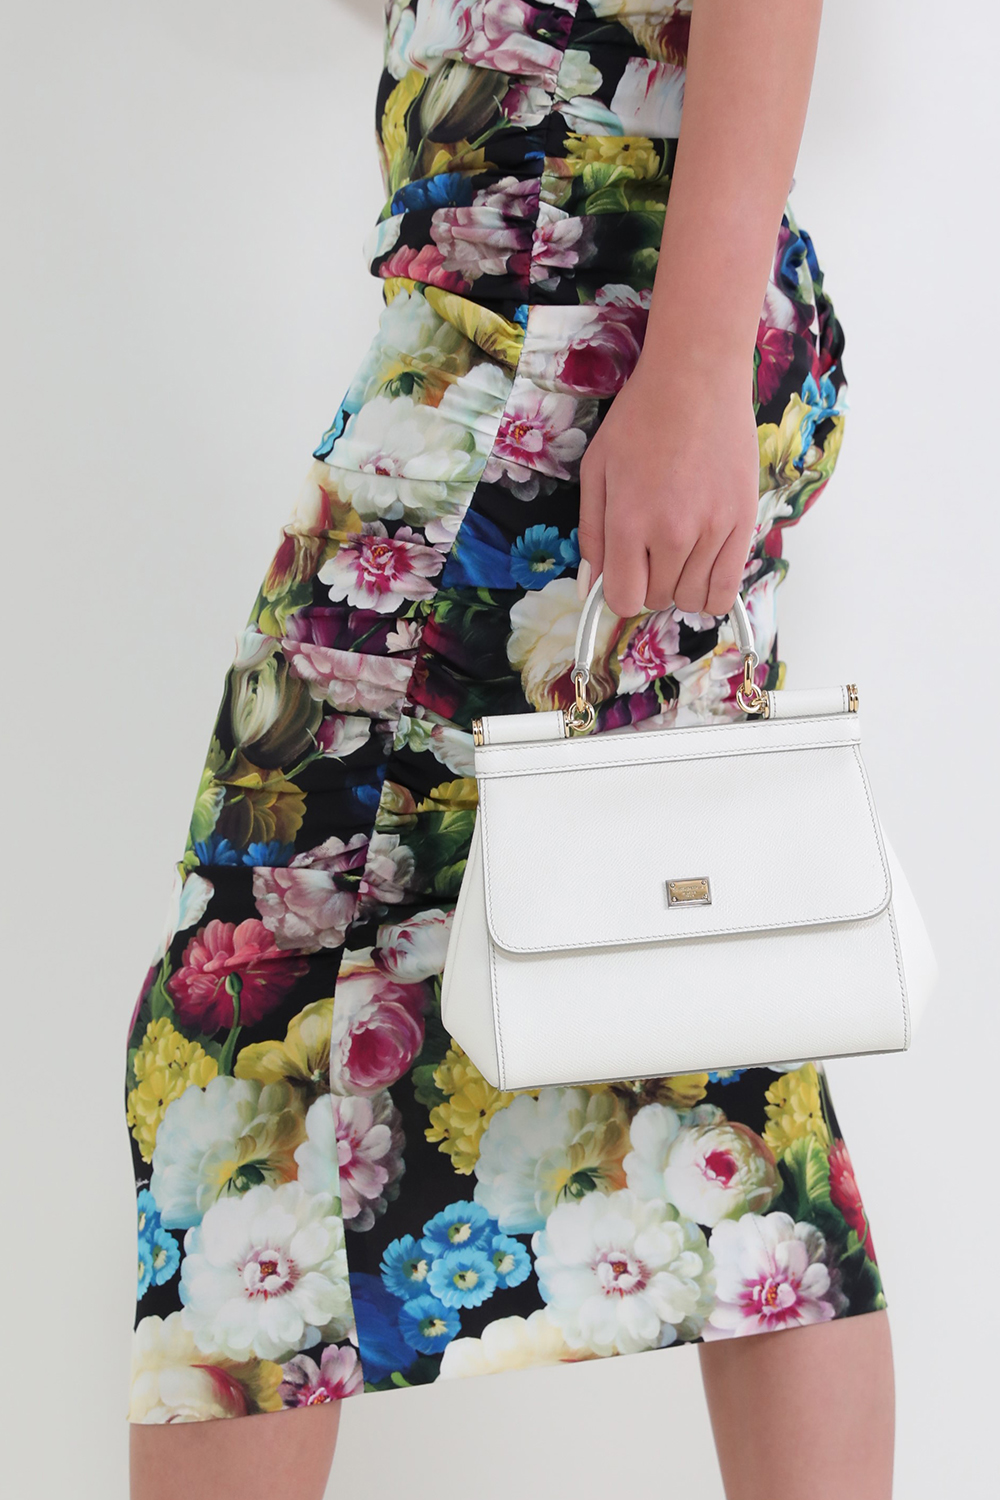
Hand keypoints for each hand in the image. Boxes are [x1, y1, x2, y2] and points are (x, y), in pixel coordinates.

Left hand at [577, 355, 759, 619]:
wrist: (697, 379)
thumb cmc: (640, 419)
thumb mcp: (596, 471)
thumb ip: (591, 534)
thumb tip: (589, 587)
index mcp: (630, 522)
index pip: (624, 599)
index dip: (619, 593)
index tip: (624, 575)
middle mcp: (673, 534)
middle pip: (658, 599)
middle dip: (650, 584)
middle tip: (650, 550)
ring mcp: (713, 530)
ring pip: (693, 598)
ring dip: (680, 586)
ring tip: (678, 554)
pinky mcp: (744, 523)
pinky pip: (728, 588)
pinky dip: (712, 592)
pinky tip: (702, 570)